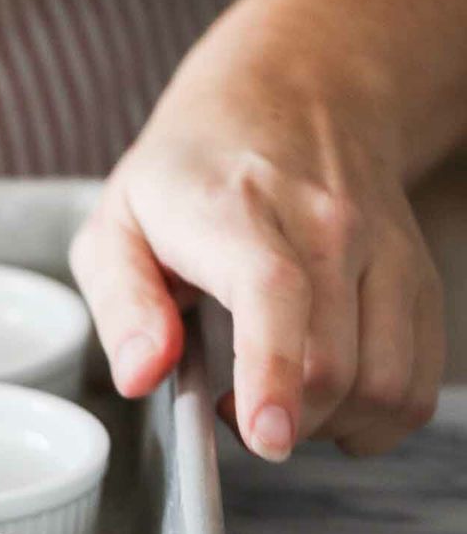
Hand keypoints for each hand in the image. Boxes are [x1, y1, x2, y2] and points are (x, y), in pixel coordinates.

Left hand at [71, 76, 444, 460]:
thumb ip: (122, 304)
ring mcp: (383, 250)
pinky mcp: (417, 276)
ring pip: (385, 382)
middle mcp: (326, 226)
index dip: (273, 372)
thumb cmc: (187, 175)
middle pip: (334, 362)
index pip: (273, 294)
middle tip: (230, 409)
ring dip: (329, 426)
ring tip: (276, 400)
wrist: (289, 97)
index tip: (265, 436)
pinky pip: (417, 380)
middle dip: (282, 422)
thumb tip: (141, 374)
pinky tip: (326, 400)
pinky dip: (374, 416)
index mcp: (235, 211)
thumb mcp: (116, 226)